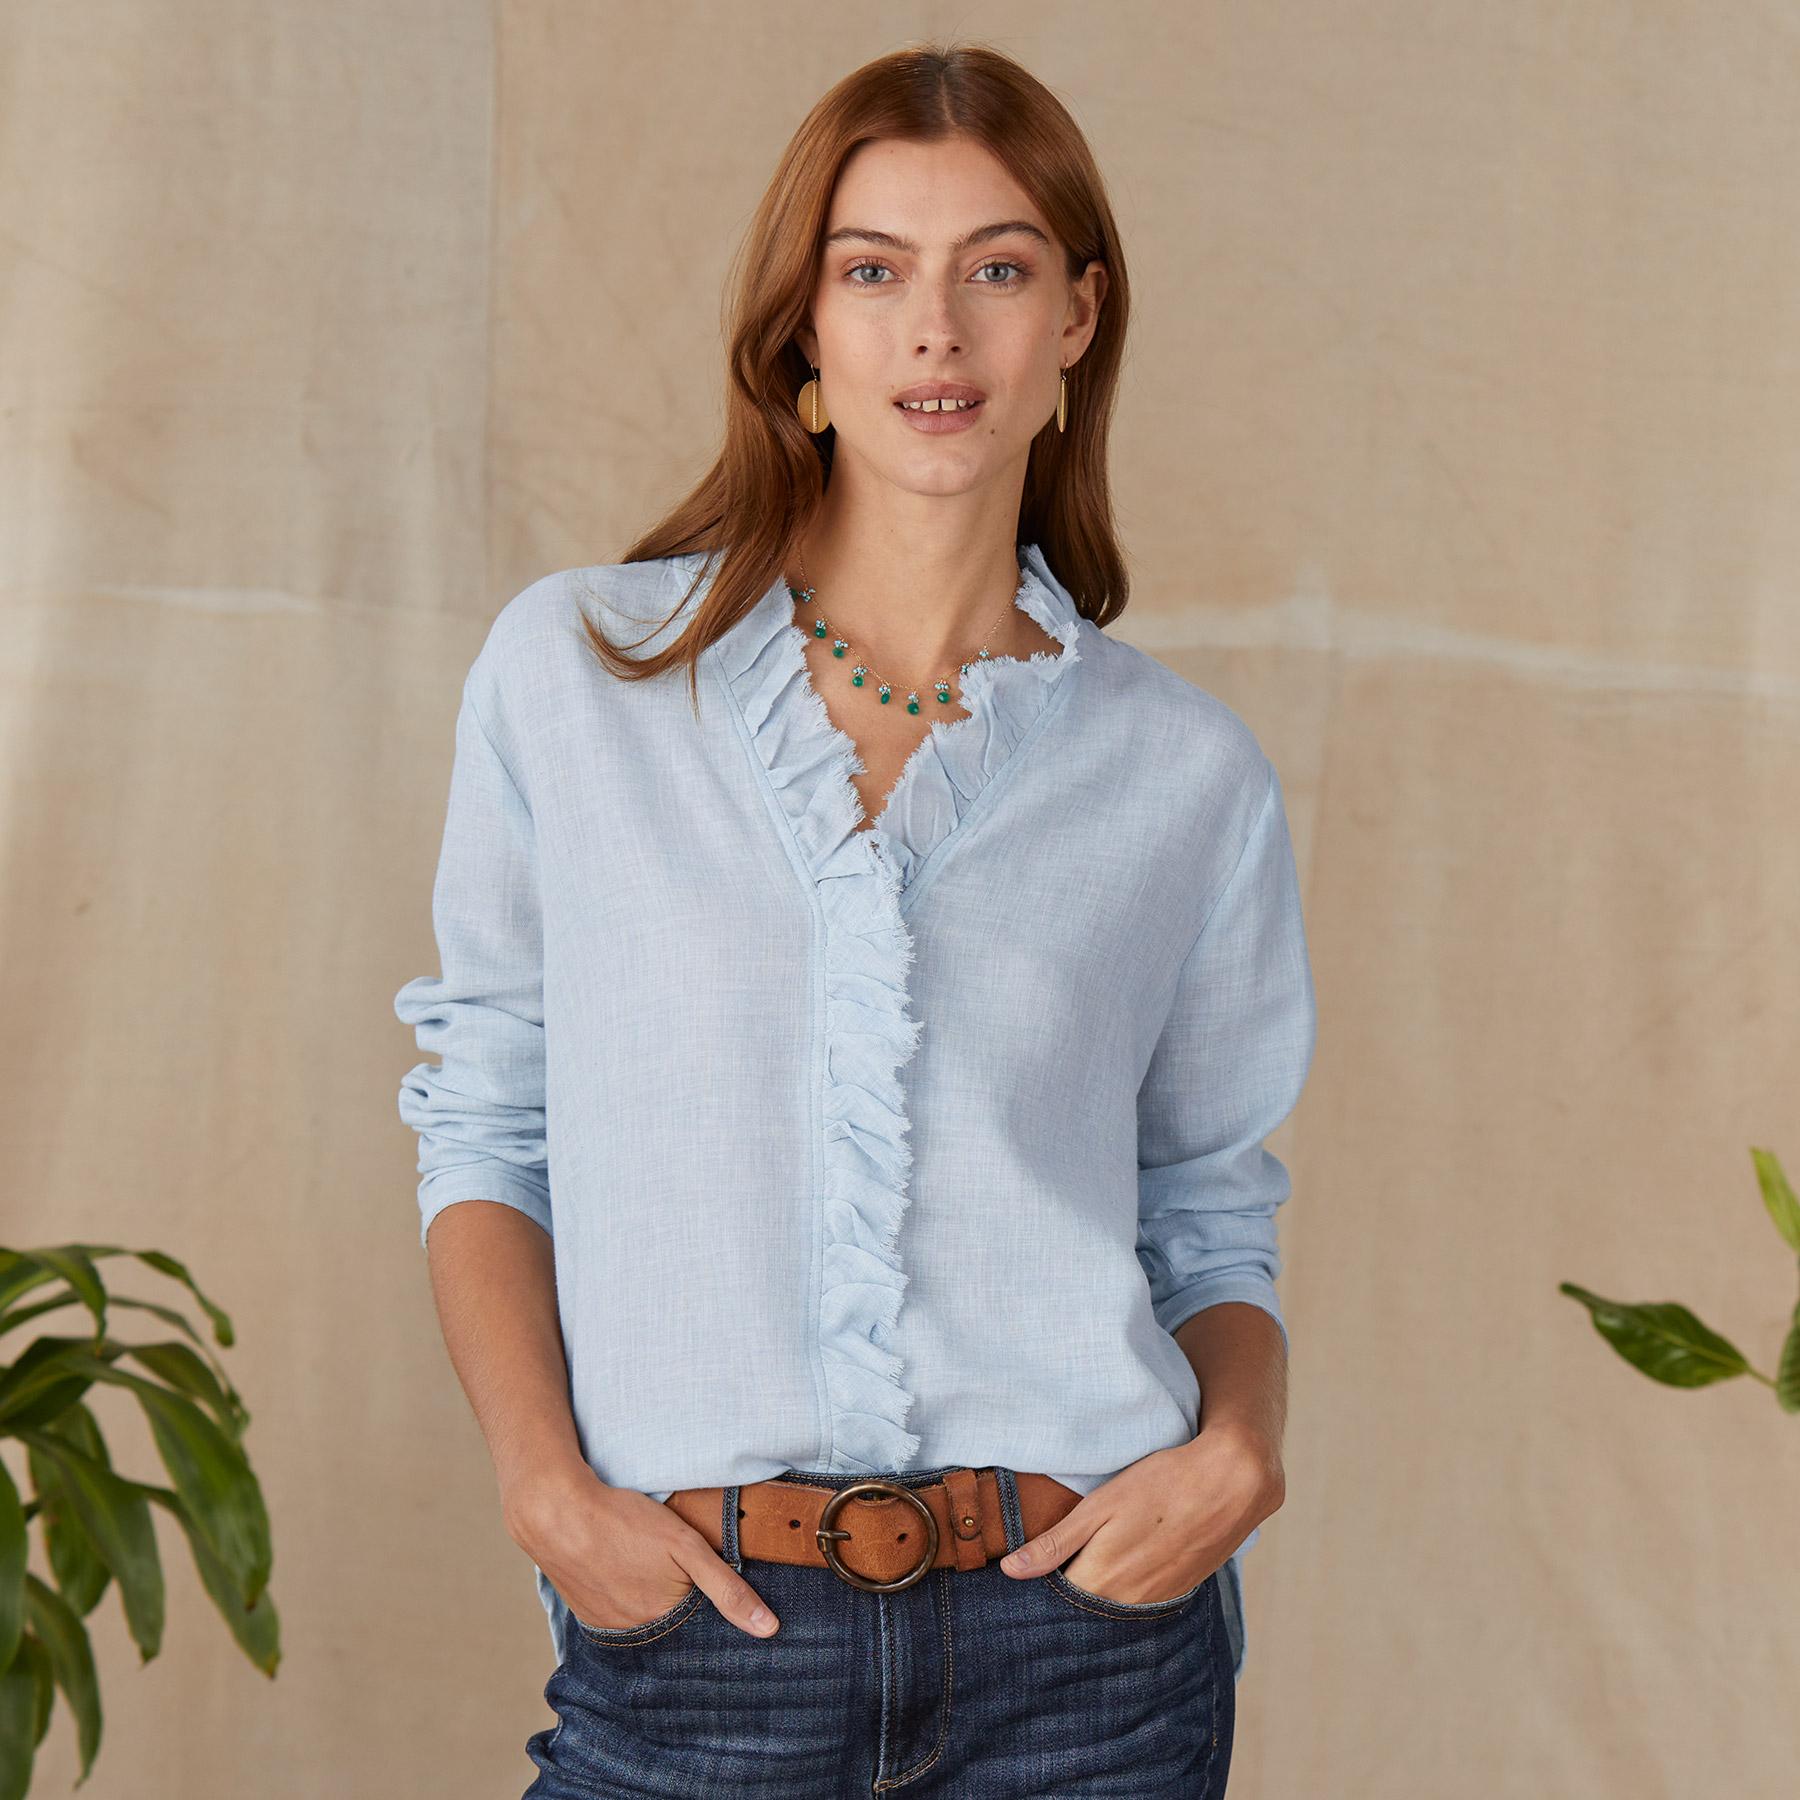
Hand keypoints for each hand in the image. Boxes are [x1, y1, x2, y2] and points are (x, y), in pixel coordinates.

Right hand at [503, 1459, 781, 1638]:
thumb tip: (769, 1629)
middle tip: (676, 1568)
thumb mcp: (686, 1545)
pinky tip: (628, 1573)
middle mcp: (636, 1633)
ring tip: (650, 1569)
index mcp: (665, 1621)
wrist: (556, 1513)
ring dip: (655, 1602)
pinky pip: (620, 1615)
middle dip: (684, 1604)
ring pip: (647, 1621)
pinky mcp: (588, 1613)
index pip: (704, 1630)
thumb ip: (728, 1588)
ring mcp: (608, 1625)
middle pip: (675, 1626)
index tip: (716, 1590)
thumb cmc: (624, 1522)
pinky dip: (629, 1598)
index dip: (715, 1608)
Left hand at [998, 1424, 1284, 1603]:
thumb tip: (1010, 1571)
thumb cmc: (1161, 1484)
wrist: (1230, 1483)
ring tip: (1077, 1573)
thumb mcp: (1100, 1506)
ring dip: (1094, 1600)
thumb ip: (1055, 1543)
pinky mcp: (1178, 1593)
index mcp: (1102, 1581)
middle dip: (1062, 1602)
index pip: (1055, 1607)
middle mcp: (1128, 1603)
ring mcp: (1157, 1601)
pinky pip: (1139, 1606)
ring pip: (1111, 1612)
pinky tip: (1118, 1573)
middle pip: (1082, 1615)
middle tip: (1042, 1579)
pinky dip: (1123, 1596)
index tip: (1017, 1586)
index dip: (1035, 1595)